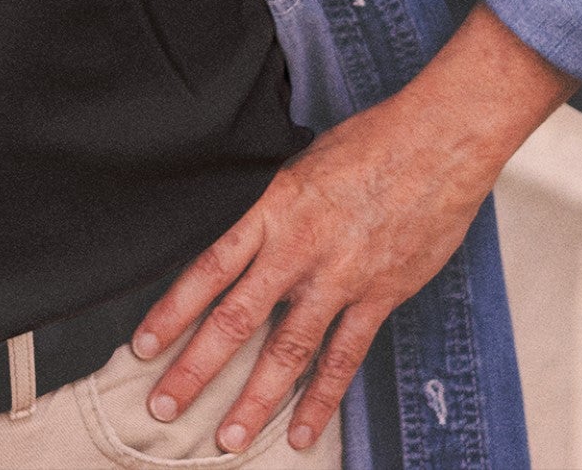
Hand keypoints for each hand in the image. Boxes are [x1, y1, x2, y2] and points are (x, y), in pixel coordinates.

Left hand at [129, 3, 578, 454]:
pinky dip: (321, 399)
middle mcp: (297, 251)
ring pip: (287, 351)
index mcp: (271, 212)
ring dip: (253, 400)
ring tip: (227, 439)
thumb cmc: (368, 144)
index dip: (171, 312)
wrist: (438, 142)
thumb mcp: (299, 168)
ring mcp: (339, 279)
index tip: (143, 346)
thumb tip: (246, 247)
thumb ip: (271, 213)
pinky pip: (344, 358)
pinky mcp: (379, 297)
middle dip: (195, 369)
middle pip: (234, 320)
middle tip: (163, 406)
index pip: (207, 271)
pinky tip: (302, 432)